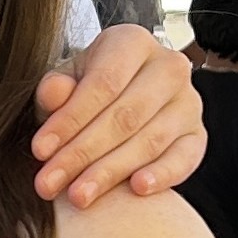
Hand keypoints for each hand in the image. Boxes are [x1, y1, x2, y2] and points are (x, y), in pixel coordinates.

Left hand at [28, 25, 204, 205]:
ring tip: (78, 196)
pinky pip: (185, 158)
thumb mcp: (64, 83)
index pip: (102, 83)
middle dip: (82, 153)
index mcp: (132, 42)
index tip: (39, 151)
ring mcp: (189, 102)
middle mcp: (168, 67)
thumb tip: (53, 94)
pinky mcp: (198, 135)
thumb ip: (55, 89)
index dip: (69, 119)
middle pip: (125, 115)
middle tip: (49, 183)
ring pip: (149, 141)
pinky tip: (136, 189)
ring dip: (111, 172)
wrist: (118, 103)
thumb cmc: (87, 91)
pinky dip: (163, 175)